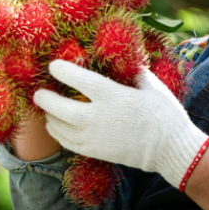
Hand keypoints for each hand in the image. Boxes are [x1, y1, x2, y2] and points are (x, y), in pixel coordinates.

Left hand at [37, 60, 208, 187]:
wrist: (170, 150)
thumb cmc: (164, 114)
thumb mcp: (152, 86)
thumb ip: (134, 71)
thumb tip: (124, 58)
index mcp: (113, 96)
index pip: (79, 80)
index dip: (62, 70)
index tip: (53, 65)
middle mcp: (98, 117)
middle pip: (59, 108)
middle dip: (44, 98)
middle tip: (38, 92)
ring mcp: (94, 137)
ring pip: (59, 128)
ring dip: (49, 116)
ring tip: (47, 109)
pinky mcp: (95, 151)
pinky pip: (67, 143)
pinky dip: (57, 133)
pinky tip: (57, 126)